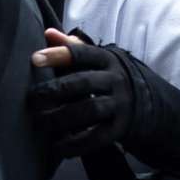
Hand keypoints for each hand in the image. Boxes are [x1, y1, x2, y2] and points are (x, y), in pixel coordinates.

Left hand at [29, 28, 133, 157]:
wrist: (147, 103)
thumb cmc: (106, 77)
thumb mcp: (95, 60)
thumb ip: (72, 47)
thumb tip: (48, 32)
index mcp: (106, 60)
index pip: (81, 53)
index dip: (57, 55)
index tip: (34, 59)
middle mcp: (115, 80)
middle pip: (83, 83)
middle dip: (55, 90)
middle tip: (31, 99)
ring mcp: (120, 104)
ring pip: (90, 109)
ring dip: (62, 117)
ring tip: (40, 122)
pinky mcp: (121, 128)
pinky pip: (98, 137)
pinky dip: (76, 144)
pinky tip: (58, 147)